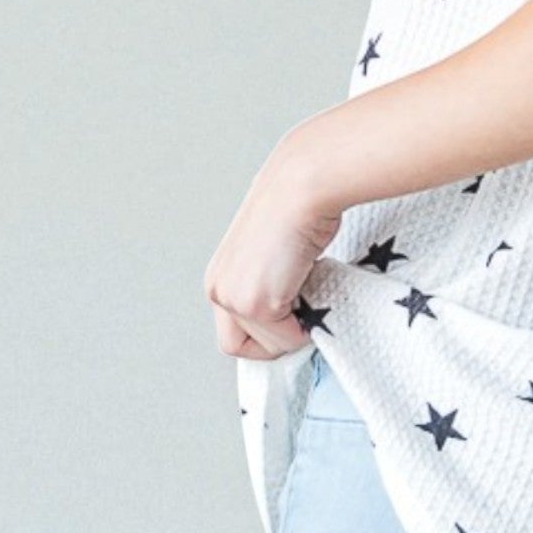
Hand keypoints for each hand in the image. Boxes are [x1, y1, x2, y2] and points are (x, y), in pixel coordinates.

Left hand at [204, 147, 343, 361]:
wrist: (302, 187)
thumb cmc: (297, 205)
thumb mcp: (272, 250)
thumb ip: (270, 281)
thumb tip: (292, 305)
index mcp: (220, 276)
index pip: (232, 330)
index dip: (264, 331)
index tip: (291, 320)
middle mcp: (218, 290)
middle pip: (240, 345)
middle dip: (275, 338)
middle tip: (302, 315)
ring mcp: (235, 300)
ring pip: (269, 344)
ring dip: (296, 327)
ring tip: (311, 288)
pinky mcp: (258, 305)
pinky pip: (289, 337)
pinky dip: (308, 323)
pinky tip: (314, 287)